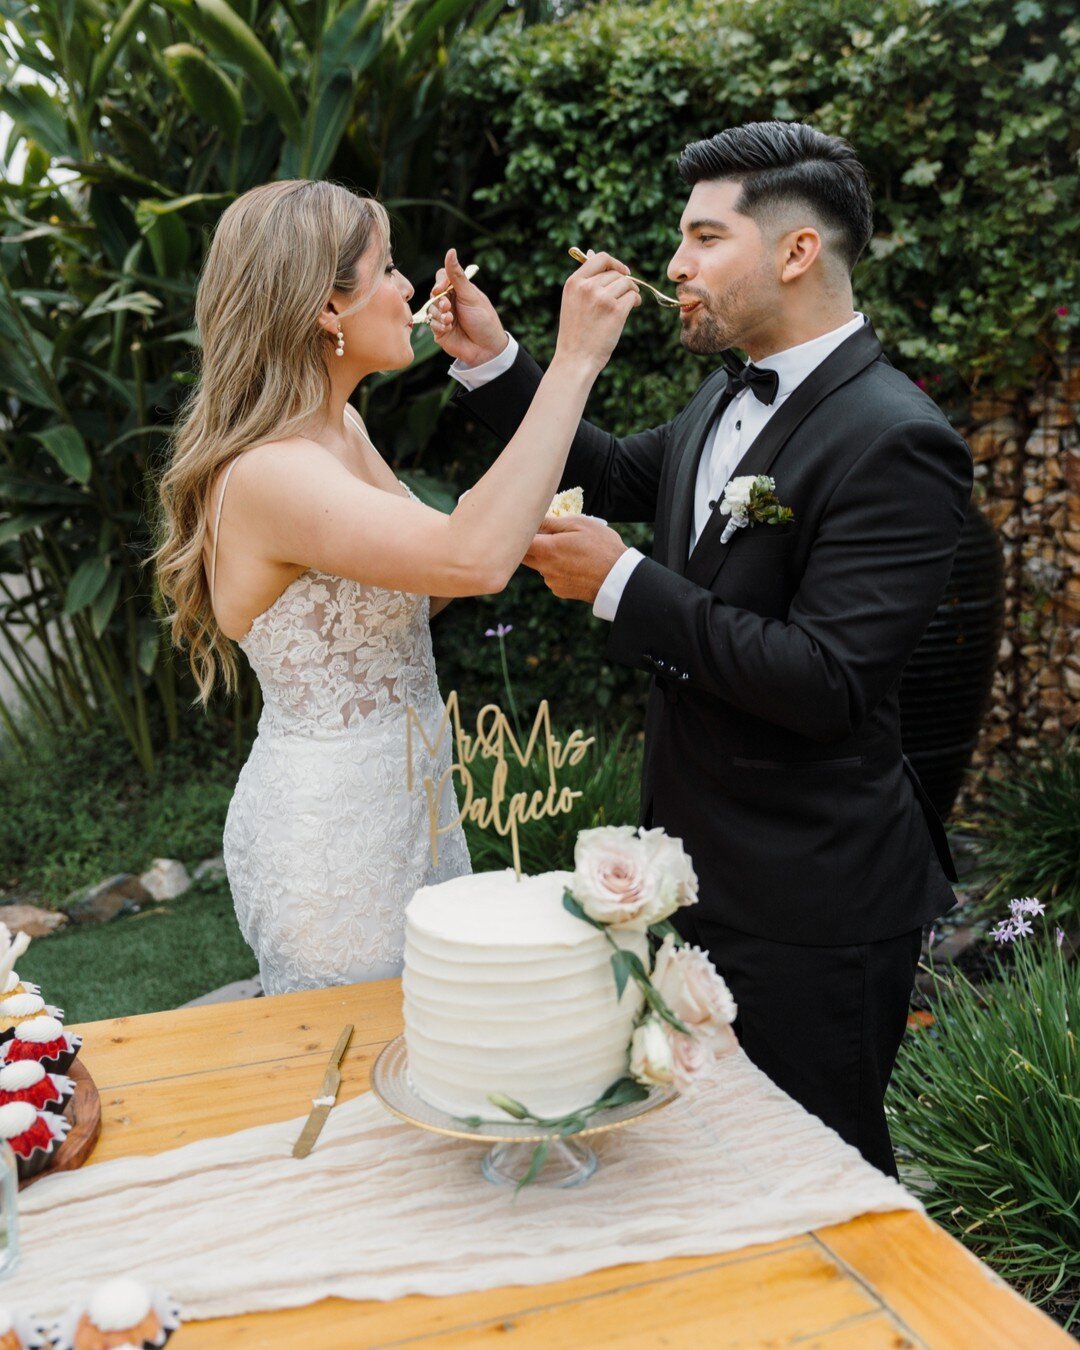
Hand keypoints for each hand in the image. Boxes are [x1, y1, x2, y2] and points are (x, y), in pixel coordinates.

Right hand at [429, 248, 507, 367]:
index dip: (439, 282)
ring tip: (450, 321)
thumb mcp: (471, 296)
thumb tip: (451, 251)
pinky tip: (448, 329)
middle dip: (439, 300)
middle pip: (434, 293)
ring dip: (439, 314)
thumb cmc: (484, 320)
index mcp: (460, 291)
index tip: (440, 289)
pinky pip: (431, 323)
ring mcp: (444, 316)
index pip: (442, 278)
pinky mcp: (440, 331)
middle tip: (447, 307)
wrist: (487, 349)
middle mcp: (451, 302)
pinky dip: (438, 325)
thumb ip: (457, 276)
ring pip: (431, 309)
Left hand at [522, 515, 626, 603]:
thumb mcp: (579, 524)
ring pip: (538, 566)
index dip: (519, 532)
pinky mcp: (559, 591)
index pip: (518, 541)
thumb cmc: (602, 547)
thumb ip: (552, 522)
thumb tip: (534, 519)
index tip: (526, 526)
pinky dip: (556, 569)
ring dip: (545, 557)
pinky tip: (574, 565)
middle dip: (529, 545)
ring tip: (568, 550)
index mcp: (547, 549)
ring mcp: (551, 581)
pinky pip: (551, 576)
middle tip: (544, 534)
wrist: (618, 579)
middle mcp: (544, 568)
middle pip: (523, 556)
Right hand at [552, 250, 640, 374]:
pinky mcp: (616, 311)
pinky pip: (633, 297)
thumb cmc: (575, 332)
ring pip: (627, 284)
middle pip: (616, 273)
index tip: (623, 272)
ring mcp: (602, 298)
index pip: (600, 259)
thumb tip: (592, 253)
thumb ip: (585, 279)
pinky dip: (636, 301)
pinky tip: (632, 308)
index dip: (615, 263)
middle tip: (626, 295)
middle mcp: (587, 287)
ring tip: (630, 302)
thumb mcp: (573, 301)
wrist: (576, 358)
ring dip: (632, 292)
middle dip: (625, 282)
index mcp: (574, 282)